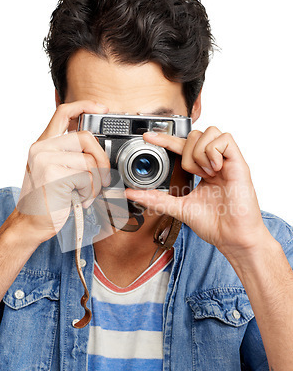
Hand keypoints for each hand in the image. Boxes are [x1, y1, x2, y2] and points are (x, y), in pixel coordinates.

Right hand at [14, 100, 110, 242]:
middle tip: (102, 178)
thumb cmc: (48, 200)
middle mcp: (42, 148)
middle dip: (102, 160)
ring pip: (89, 160)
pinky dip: (89, 192)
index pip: (63, 112)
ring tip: (84, 193)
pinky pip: (86, 177)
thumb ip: (71, 156)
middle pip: (85, 137)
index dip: (84, 105)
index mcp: (44, 144)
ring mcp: (45, 160)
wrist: (31, 223)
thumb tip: (100, 149)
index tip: (101, 108)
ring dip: (95, 182)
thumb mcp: (56, 171)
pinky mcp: (53, 174)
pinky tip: (77, 199)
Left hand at [126, 127, 268, 256]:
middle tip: (194, 174)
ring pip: (208, 133)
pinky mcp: (238, 163)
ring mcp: (226, 161)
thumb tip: (132, 193)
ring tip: (206, 173)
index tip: (147, 138)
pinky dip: (214, 152)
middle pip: (194, 135)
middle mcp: (214, 162)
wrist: (231, 237)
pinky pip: (224, 139)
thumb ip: (156, 199)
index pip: (181, 147)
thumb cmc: (214, 224)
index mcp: (202, 170)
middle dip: (186, 153)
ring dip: (200, 153)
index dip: (164, 139)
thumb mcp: (179, 208)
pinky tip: (215, 169)